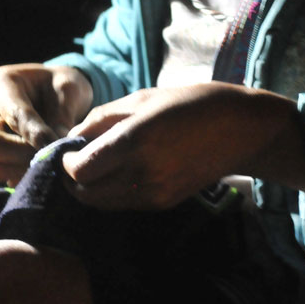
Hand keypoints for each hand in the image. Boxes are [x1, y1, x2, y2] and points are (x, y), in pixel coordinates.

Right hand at [0, 64, 92, 183]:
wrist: (56, 94)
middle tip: (52, 153)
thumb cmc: (61, 85)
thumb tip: (56, 148)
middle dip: (23, 153)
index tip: (56, 145)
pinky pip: (4, 178)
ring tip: (51, 160)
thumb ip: (62, 116)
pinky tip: (45, 167)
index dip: (35, 134)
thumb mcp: (69, 87)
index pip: (12, 114)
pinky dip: (27, 177)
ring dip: (26, 169)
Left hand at [61, 83, 304, 209]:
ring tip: (98, 166)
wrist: (238, 130)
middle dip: (74, 180)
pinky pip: (124, 204)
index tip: (69, 150)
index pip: (79, 170)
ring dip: (92, 189)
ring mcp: (154, 194)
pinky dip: (113, 193)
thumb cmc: (188, 104)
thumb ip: (100, 120)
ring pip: (103, 204)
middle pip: (86, 194)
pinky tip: (121, 172)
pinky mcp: (164, 203)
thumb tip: (71, 139)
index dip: (66, 162)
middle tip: (76, 162)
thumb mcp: (141, 99)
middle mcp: (141, 174)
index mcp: (133, 142)